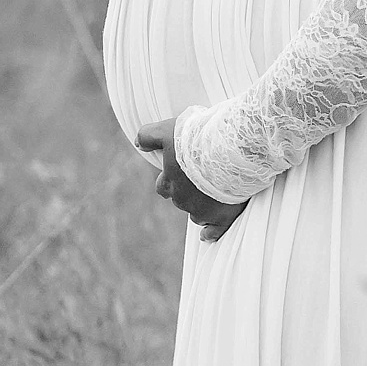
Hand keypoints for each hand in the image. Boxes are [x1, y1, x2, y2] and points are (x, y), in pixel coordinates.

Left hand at [135, 116, 248, 243]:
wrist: (228, 150)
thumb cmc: (198, 139)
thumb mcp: (167, 130)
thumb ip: (148, 136)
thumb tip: (138, 144)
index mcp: (170, 181)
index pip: (163, 187)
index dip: (171, 180)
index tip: (180, 172)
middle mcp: (182, 199)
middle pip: (180, 201)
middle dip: (188, 192)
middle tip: (202, 179)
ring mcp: (202, 210)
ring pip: (196, 214)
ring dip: (201, 207)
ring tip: (214, 195)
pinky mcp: (222, 216)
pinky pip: (214, 231)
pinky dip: (210, 233)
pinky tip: (207, 235)